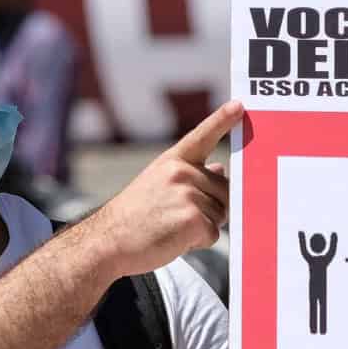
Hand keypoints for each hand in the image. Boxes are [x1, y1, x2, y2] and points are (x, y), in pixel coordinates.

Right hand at [90, 100, 241, 277]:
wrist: (107, 240)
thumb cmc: (133, 217)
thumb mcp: (158, 185)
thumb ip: (189, 176)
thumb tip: (220, 169)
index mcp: (173, 161)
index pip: (202, 136)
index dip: (222, 120)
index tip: (240, 106)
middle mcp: (182, 172)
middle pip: (225, 190)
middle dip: (211, 207)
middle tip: (177, 217)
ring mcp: (188, 194)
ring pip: (221, 214)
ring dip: (203, 226)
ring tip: (171, 227)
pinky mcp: (193, 219)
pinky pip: (213, 234)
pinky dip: (198, 242)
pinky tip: (174, 239)